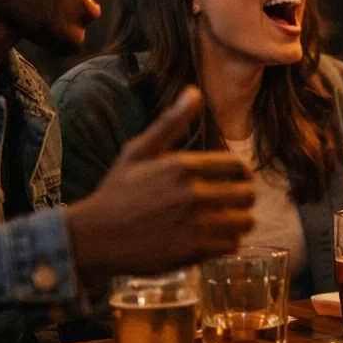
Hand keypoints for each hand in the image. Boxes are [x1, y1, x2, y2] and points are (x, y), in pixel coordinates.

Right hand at [67, 87, 254, 280]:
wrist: (95, 237)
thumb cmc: (117, 192)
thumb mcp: (138, 151)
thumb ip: (171, 122)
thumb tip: (194, 91)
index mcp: (183, 166)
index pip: (238, 166)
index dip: (241, 174)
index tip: (236, 181)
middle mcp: (194, 193)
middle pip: (247, 195)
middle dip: (243, 198)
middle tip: (232, 204)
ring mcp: (195, 223)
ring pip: (245, 222)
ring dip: (239, 222)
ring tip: (226, 222)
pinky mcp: (194, 251)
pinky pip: (232, 245)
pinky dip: (227, 244)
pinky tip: (214, 240)